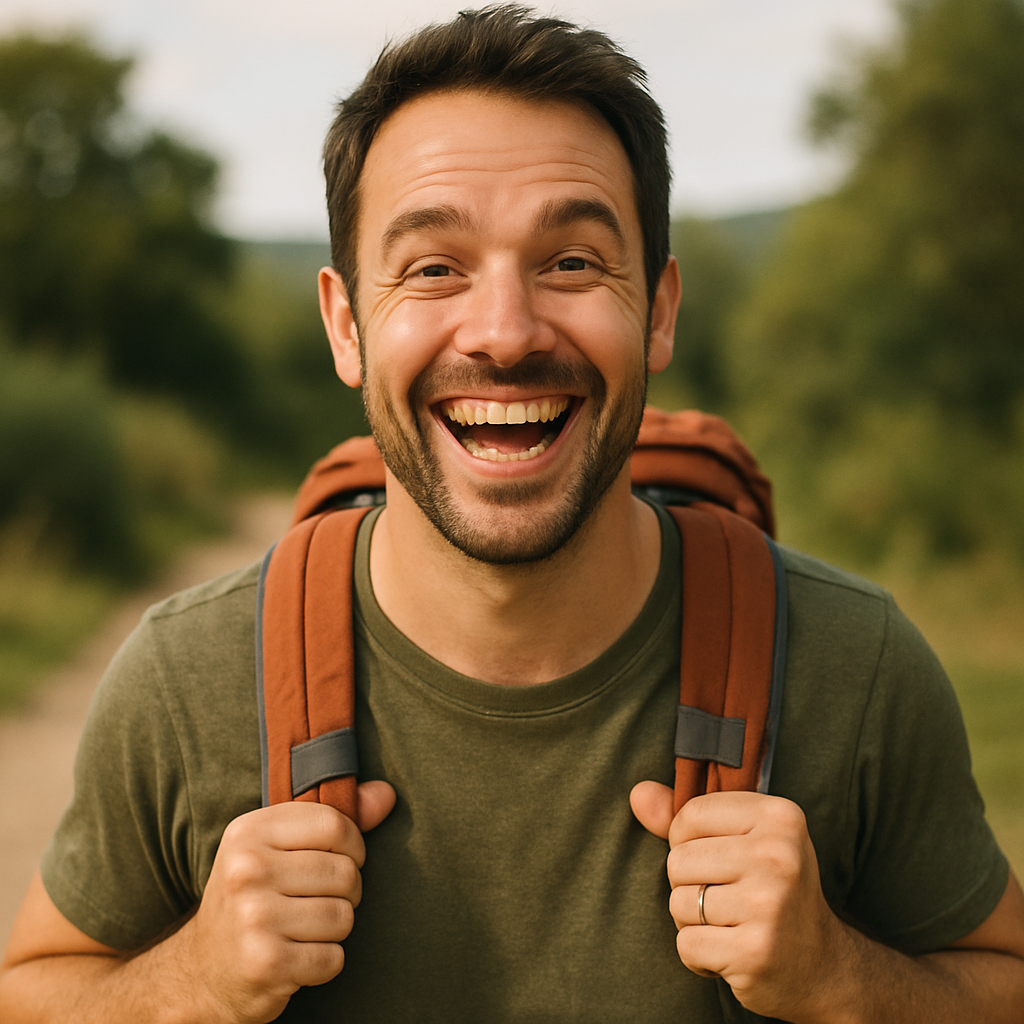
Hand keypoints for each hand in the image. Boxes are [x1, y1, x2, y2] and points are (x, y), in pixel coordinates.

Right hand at [179, 780, 394, 1023]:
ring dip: (335, 929)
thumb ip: (334, 820)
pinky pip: (333, 958)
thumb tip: (387, 794)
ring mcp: (254, 918)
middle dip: (346, 891)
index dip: (353, 845)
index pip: (333, 824)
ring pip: (343, 916)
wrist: (201, 971)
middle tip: (319, 900)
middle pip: (344, 872)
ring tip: (305, 928)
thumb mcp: (278, 847)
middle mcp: (246, 870)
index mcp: (248, 832)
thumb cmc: (253, 898)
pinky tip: (297, 956)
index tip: (342, 858)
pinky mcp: (265, 963)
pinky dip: (325, 962)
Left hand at [631, 782, 842, 1020]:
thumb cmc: (772, 891)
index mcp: (780, 816)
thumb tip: (637, 793)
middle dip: (690, 885)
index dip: (689, 841)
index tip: (721, 860)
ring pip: (679, 903)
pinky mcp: (754, 952)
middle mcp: (778, 855)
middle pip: (678, 860)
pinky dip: (699, 955)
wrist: (825, 967)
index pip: (691, 814)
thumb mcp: (744, 841)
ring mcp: (768, 905)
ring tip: (731, 925)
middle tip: (729, 899)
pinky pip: (686, 945)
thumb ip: (687, 818)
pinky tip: (731, 952)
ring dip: (693, 921)